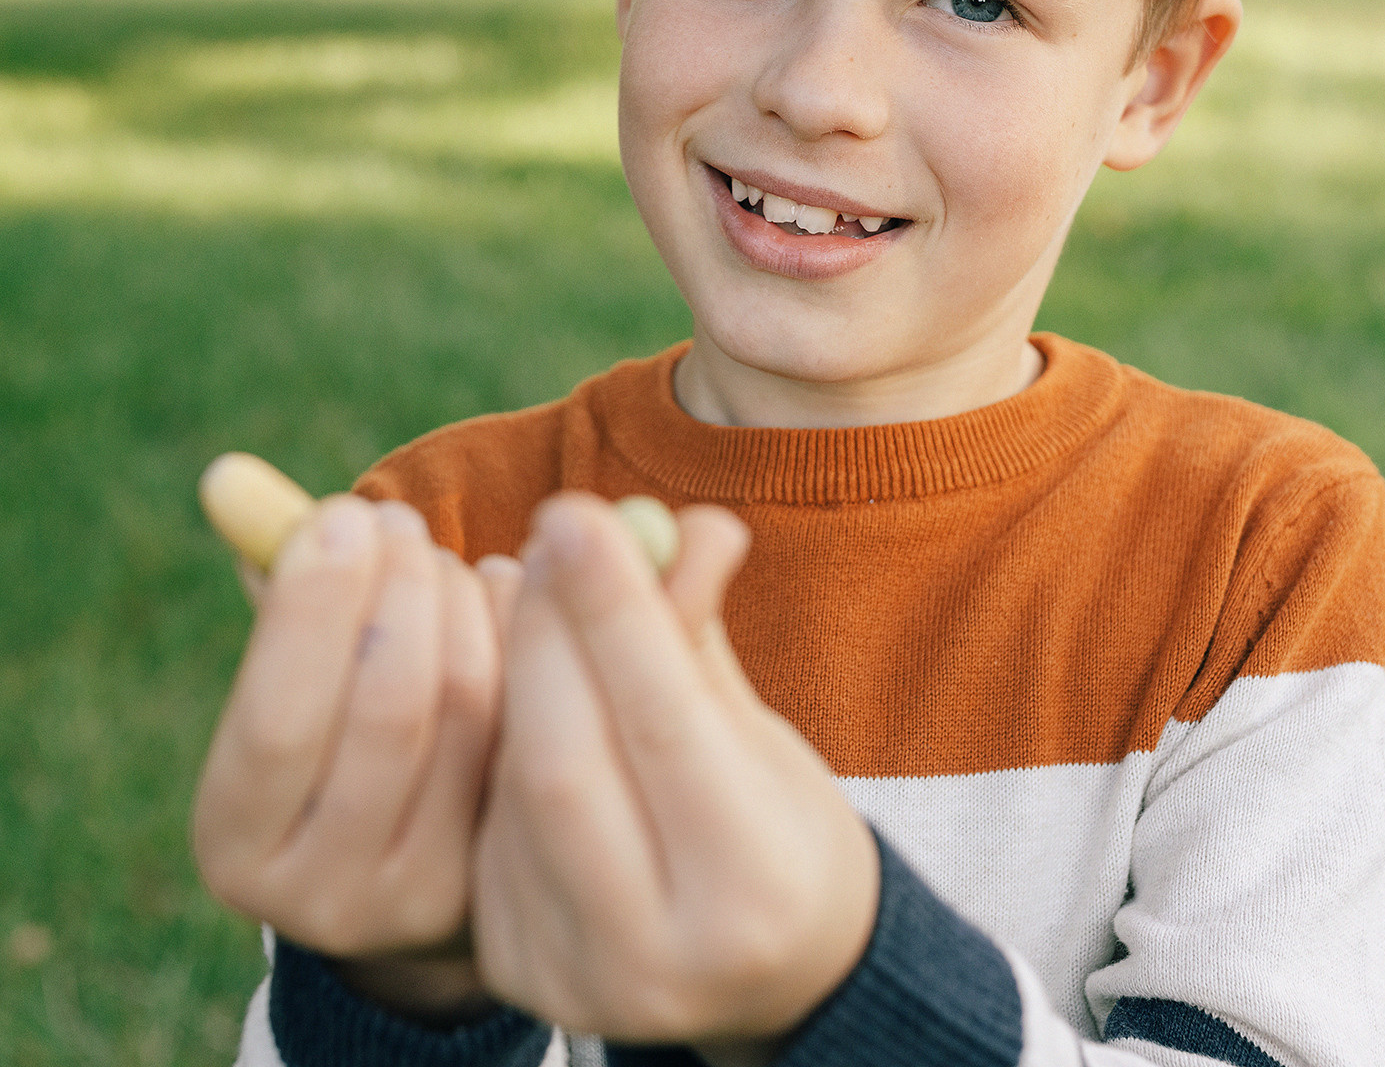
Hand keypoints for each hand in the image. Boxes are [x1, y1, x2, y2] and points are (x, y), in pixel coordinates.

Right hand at [191, 498, 508, 1020]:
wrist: (425, 853)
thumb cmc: (342, 728)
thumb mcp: (294, 681)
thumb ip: (276, 592)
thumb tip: (230, 477)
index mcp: (237, 845)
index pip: (279, 719)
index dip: (315, 606)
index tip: (343, 515)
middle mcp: (324, 897)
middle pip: (390, 709)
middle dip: (402, 589)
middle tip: (398, 521)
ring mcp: (426, 898)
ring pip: (469, 707)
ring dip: (463, 602)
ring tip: (448, 556)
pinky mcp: (512, 868)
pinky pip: (531, 718)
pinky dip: (523, 633)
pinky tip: (511, 590)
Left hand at [471, 495, 879, 1050]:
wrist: (780, 981)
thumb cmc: (785, 833)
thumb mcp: (768, 739)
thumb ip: (703, 641)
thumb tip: (670, 523)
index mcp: (753, 893)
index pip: (665, 725)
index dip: (615, 612)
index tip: (579, 512)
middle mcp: (661, 956)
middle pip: (566, 763)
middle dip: (548, 631)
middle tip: (547, 531)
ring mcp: (578, 978)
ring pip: (514, 794)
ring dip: (512, 671)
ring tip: (530, 586)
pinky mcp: (523, 973)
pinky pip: (492, 830)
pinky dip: (501, 738)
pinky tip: (518, 676)